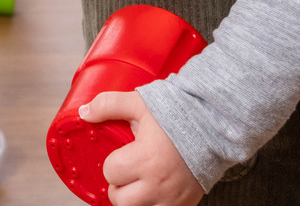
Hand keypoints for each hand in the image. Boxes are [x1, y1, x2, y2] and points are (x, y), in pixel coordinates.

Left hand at [79, 90, 204, 205]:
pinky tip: (155, 191)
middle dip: (118, 187)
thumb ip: (109, 105)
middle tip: (127, 173)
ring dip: (135, 200)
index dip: (112, 163)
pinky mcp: (186, 205)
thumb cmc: (179, 112)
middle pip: (120, 200)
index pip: (111, 172)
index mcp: (146, 159)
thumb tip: (84, 112)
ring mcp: (173, 198)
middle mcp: (159, 184)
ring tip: (140, 184)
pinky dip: (154, 205)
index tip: (120, 156)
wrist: (216, 124)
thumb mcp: (140, 103)